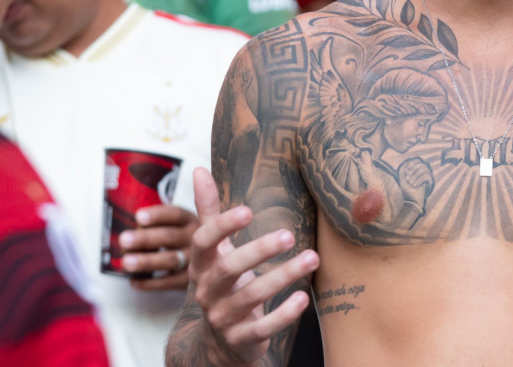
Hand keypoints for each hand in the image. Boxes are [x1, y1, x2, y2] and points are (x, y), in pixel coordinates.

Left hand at [121, 204, 199, 290]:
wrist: (210, 265)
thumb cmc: (182, 241)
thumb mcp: (179, 226)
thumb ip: (158, 225)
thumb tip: (130, 226)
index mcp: (190, 220)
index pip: (174, 215)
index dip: (156, 216)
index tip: (138, 217)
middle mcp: (195, 238)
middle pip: (170, 237)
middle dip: (145, 238)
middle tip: (123, 240)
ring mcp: (195, 260)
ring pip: (170, 260)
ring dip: (146, 261)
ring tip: (126, 263)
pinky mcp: (190, 280)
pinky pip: (169, 283)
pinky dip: (150, 283)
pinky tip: (134, 281)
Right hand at [190, 168, 319, 364]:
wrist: (216, 342)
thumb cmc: (221, 283)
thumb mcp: (213, 250)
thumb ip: (209, 212)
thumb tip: (200, 170)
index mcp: (201, 265)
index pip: (203, 242)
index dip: (222, 226)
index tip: (247, 210)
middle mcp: (208, 291)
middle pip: (229, 268)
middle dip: (259, 251)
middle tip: (289, 235)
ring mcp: (223, 317)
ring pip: (251, 296)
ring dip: (283, 276)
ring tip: (313, 257)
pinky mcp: (241, 339)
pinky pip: (262, 327)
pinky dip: (284, 314)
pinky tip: (304, 297)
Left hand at [397, 158, 433, 203]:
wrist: (412, 201)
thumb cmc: (407, 191)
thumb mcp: (402, 179)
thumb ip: (402, 170)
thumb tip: (406, 162)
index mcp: (417, 171)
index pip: (418, 160)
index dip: (412, 163)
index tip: (406, 172)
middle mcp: (423, 172)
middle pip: (421, 163)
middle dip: (413, 170)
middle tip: (408, 179)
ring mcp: (427, 177)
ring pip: (424, 169)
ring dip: (415, 176)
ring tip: (411, 183)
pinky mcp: (430, 182)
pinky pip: (426, 175)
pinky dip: (419, 180)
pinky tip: (415, 185)